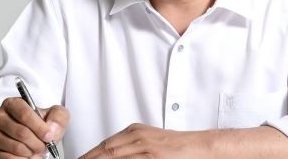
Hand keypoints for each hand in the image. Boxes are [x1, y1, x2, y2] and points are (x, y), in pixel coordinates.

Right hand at [0, 97, 69, 158]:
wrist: (28, 139)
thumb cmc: (40, 126)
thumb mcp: (54, 115)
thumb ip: (58, 117)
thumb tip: (51, 130)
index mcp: (13, 104)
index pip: (25, 114)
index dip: (39, 127)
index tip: (49, 136)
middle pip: (21, 132)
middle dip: (37, 143)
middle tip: (44, 147)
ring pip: (16, 147)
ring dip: (31, 152)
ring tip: (36, 150)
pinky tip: (28, 156)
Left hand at [79, 123, 207, 158]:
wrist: (199, 147)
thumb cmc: (176, 147)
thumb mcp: (149, 141)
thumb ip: (129, 148)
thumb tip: (110, 154)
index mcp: (134, 131)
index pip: (104, 146)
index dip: (89, 156)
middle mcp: (137, 137)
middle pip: (105, 151)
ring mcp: (144, 148)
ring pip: (114, 156)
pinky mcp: (153, 157)